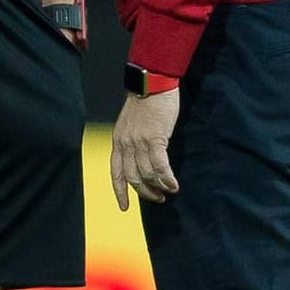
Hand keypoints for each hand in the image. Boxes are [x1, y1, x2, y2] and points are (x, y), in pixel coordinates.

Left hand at [110, 90, 179, 210]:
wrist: (152, 83)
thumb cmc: (145, 101)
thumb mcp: (131, 123)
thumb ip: (133, 141)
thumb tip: (142, 159)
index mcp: (118, 140)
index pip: (115, 172)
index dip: (120, 191)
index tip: (124, 207)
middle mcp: (126, 143)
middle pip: (132, 177)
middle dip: (145, 192)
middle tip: (158, 198)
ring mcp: (139, 142)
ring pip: (148, 174)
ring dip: (159, 187)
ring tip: (169, 191)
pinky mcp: (155, 138)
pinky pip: (160, 166)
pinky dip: (167, 179)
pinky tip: (174, 185)